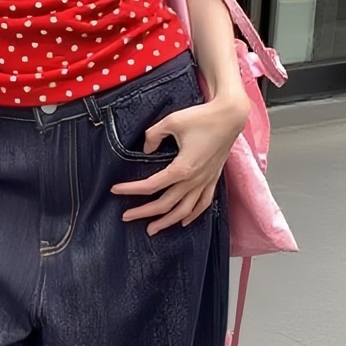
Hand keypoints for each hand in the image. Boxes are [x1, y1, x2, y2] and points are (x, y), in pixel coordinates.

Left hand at [111, 94, 248, 234]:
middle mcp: (195, 180)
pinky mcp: (213, 179)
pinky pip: (203, 204)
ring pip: (185, 211)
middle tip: (126, 216)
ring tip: (151, 229)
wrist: (230, 116)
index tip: (115, 190)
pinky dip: (192, 215)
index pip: (151, 185)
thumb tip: (146, 149)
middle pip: (165, 204)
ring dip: (167, 222)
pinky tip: (183, 221)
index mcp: (182, 168)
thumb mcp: (171, 121)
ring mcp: (206, 182)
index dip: (131, 189)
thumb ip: (153, 135)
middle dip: (144, 212)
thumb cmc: (202, 117)